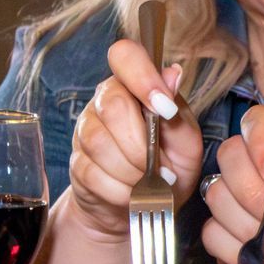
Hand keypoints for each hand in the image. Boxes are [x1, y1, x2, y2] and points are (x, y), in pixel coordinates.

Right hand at [64, 40, 203, 244]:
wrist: (144, 208)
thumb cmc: (169, 169)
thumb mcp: (186, 143)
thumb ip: (179, 112)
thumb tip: (172, 74)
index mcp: (135, 86)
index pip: (125, 55)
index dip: (143, 77)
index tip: (165, 108)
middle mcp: (106, 101)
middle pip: (114, 107)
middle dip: (142, 144)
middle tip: (161, 167)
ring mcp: (86, 130)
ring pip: (99, 143)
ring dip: (132, 171)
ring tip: (150, 183)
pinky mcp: (77, 162)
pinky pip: (93, 173)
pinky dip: (120, 190)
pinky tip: (134, 194)